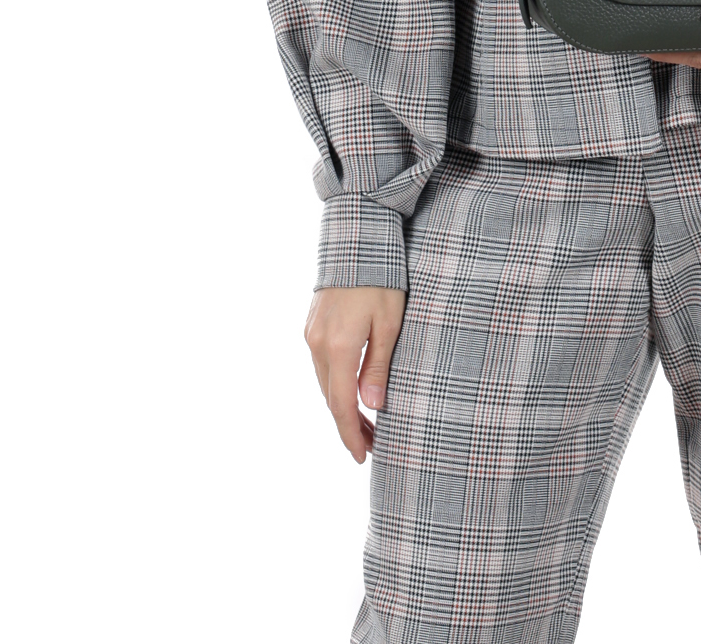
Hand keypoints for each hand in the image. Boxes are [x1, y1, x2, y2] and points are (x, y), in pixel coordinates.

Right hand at [303, 285, 405, 462]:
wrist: (356, 243)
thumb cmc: (382, 280)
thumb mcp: (390, 323)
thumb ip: (378, 366)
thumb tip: (373, 406)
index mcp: (338, 348)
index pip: (342, 405)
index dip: (352, 434)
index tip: (364, 456)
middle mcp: (317, 345)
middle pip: (331, 399)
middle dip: (350, 426)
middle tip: (374, 446)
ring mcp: (311, 335)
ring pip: (325, 384)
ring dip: (343, 406)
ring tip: (368, 425)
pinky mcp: (312, 326)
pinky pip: (322, 367)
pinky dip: (337, 386)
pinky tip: (353, 392)